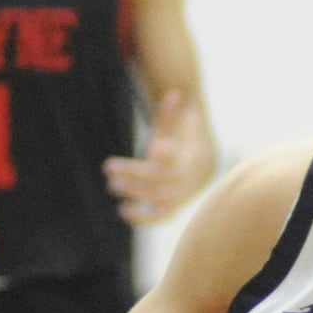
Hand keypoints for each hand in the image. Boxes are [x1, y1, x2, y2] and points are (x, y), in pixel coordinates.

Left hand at [105, 88, 215, 223]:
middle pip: (162, 179)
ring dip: (135, 193)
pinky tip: (123, 210)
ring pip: (159, 199)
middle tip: (109, 167)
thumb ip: (171, 115)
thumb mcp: (178, 128)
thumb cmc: (183, 144)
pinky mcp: (174, 209)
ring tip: (112, 184)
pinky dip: (143, 218)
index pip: (178, 156)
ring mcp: (182, 196)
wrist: (203, 169)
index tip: (151, 147)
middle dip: (135, 173)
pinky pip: (161, 217)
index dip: (166, 152)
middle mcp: (189, 179)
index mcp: (193, 157)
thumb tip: (173, 94)